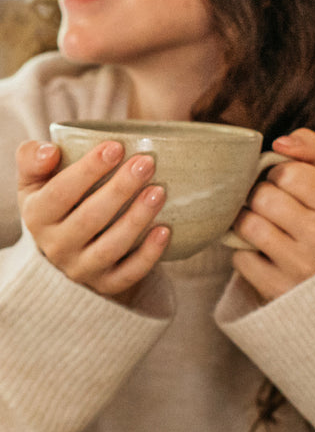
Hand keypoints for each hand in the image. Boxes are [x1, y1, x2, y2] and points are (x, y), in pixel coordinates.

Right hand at [17, 139, 169, 298]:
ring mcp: (82, 269)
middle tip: (146, 163)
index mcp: (37, 216)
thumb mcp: (36, 179)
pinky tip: (165, 230)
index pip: (60, 193)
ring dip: (137, 218)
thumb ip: (33, 159)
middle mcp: (56, 247)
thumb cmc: (57, 200)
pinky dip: (148, 254)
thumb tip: (49, 151)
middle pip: (89, 219)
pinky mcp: (107, 284)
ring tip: (159, 191)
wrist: (68, 245)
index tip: (116, 147)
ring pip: (111, 247)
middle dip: (120, 189)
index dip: (88, 169)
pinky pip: (128, 273)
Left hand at [230, 129, 314, 301]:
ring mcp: (304, 268)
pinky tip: (263, 255)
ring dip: (248, 222)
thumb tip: (280, 143)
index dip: (278, 175)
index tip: (286, 187)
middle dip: (260, 197)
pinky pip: (240, 258)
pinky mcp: (279, 290)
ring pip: (249, 225)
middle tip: (271, 207)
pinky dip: (245, 253)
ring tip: (264, 226)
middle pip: (264, 197)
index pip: (287, 173)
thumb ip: (306, 148)